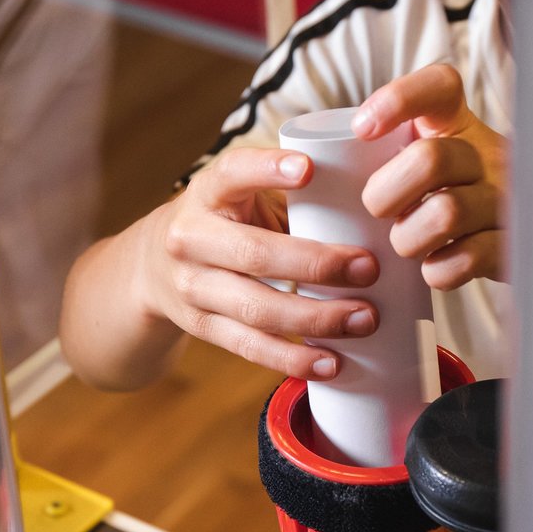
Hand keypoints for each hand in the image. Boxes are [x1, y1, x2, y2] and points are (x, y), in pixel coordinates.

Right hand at [144, 146, 379, 378]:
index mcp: (208, 192)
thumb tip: (381, 208)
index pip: (233, 172)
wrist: (151, 268)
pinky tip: (331, 363)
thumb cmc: (226, 223)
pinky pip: (250, 347)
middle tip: (369, 268)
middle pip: (256, 255)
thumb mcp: (243, 197)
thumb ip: (292, 200)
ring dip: (316, 318)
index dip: (268, 170)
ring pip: (257, 309)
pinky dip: (294, 359)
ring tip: (364, 319)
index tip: (308, 168)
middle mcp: (191, 238)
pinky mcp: (201, 327)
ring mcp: (193, 287)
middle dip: (317, 265)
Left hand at [352, 64, 508, 289]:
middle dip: (387, 192)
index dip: (399, 99)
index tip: (362, 129)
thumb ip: (385, 153)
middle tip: (375, 210)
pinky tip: (431, 269)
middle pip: (431, 158)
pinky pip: (468, 257)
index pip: (441, 85)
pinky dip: (439, 270)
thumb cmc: (441, 200)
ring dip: (409, 237)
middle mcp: (487, 154)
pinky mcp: (509, 245)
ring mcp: (503, 199)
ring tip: (402, 246)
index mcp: (459, 125)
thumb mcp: (423, 163)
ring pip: (447, 212)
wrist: (518, 243)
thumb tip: (302, 166)